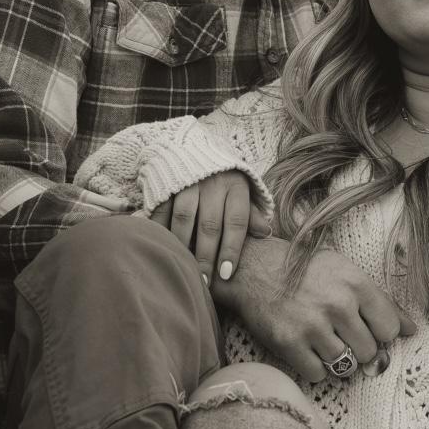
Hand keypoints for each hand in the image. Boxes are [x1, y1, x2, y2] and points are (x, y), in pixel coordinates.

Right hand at [150, 171, 271, 285]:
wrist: (191, 146)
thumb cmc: (223, 178)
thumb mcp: (242, 190)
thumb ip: (251, 212)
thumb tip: (266, 233)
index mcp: (236, 186)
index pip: (236, 222)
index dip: (232, 249)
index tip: (227, 274)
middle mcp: (212, 183)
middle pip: (210, 225)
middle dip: (207, 256)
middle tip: (205, 281)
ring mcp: (187, 182)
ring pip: (184, 218)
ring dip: (184, 246)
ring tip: (185, 268)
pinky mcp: (166, 183)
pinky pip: (163, 210)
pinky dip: (162, 230)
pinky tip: (165, 248)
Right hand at [215, 236, 417, 382]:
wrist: (253, 269)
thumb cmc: (304, 271)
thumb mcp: (345, 273)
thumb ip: (380, 302)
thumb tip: (411, 331)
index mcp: (356, 284)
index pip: (390, 329)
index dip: (379, 333)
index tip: (365, 328)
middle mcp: (338, 305)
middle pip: (369, 352)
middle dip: (358, 348)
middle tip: (340, 334)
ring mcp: (313, 326)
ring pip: (345, 366)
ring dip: (336, 359)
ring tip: (322, 340)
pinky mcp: (289, 343)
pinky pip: (318, 374)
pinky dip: (314, 367)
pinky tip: (306, 348)